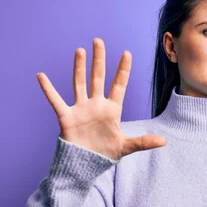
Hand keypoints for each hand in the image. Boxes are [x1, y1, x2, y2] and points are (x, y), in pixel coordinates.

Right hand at [36, 38, 166, 159]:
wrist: (85, 165)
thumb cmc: (105, 154)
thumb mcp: (127, 147)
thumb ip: (144, 142)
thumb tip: (164, 141)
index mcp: (112, 109)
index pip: (118, 85)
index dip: (122, 70)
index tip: (127, 53)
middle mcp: (96, 105)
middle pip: (98, 77)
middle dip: (99, 60)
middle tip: (98, 41)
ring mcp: (81, 109)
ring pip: (80, 83)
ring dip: (79, 67)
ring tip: (80, 50)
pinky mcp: (67, 117)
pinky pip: (56, 100)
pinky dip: (48, 89)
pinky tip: (41, 76)